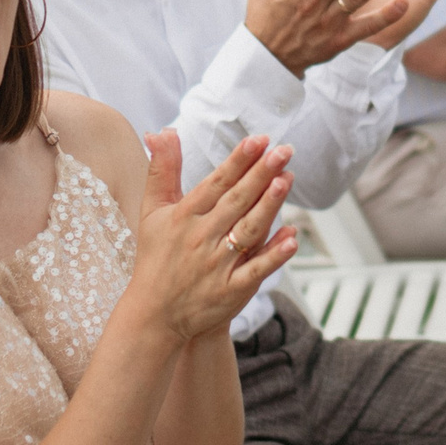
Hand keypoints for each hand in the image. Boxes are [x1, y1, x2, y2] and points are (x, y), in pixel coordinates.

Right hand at [123, 132, 297, 345]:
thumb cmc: (157, 256)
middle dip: (260, 175)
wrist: (154, 313)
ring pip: (247, 232)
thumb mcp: (154, 211)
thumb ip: (162, 170)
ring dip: (267, 207)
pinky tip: (292, 238)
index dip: (237, 161)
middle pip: (235, 202)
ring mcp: (217, 266)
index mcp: (184, 216)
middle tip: (284, 151)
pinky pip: (255, 271)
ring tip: (287, 181)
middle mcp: (200, 238)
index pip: (216, 183)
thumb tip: (162, 131)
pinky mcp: (230, 291)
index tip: (259, 140)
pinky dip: (273, 255)